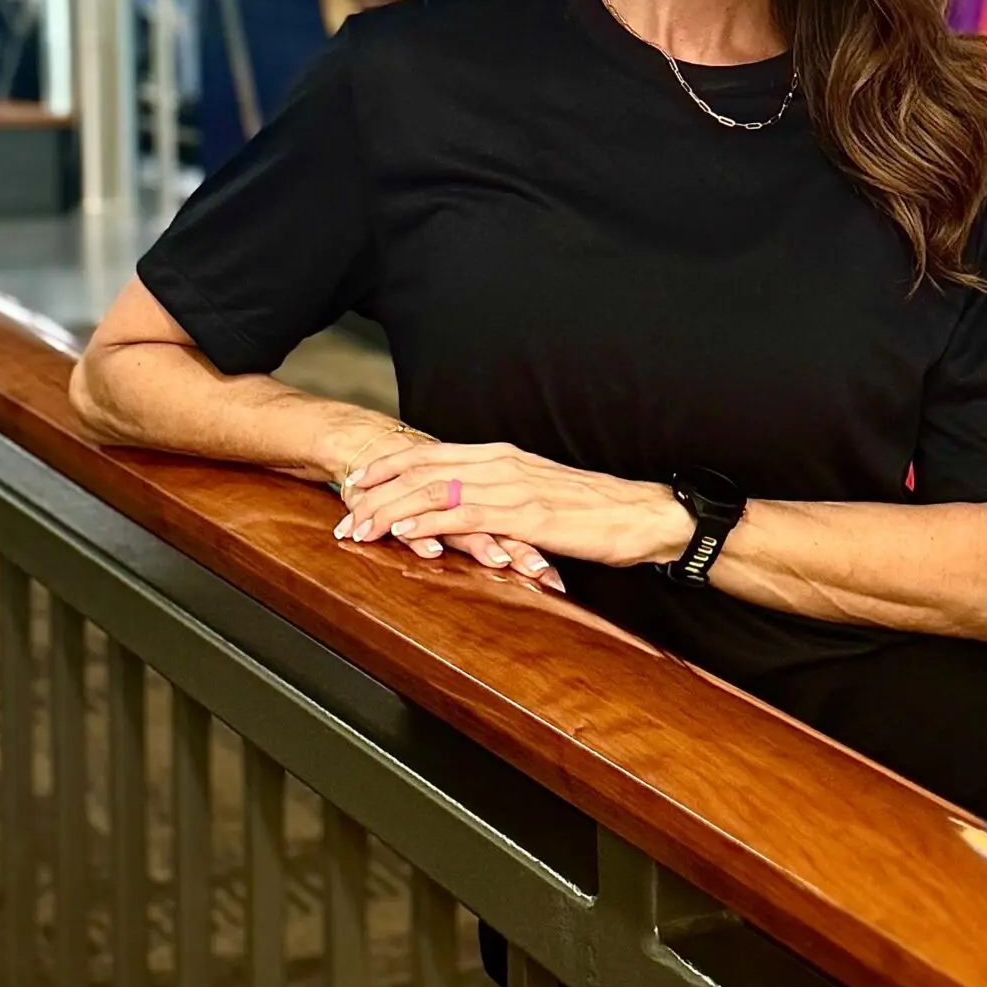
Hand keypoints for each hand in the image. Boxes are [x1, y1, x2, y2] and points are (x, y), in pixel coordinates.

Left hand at [337, 441, 691, 576]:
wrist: (643, 515)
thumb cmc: (599, 511)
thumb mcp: (543, 495)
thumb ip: (507, 495)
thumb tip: (477, 509)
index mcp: (504, 456)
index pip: (433, 453)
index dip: (391, 465)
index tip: (359, 480)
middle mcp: (502, 463)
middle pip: (423, 467)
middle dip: (377, 488)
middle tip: (343, 508)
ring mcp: (512, 487)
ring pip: (434, 489)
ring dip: (389, 508)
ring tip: (357, 527)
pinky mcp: (524, 515)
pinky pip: (463, 515)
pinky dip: (425, 522)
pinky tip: (400, 532)